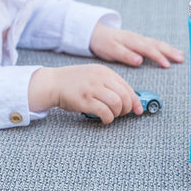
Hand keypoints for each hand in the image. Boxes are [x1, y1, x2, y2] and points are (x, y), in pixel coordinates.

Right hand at [28, 64, 143, 123]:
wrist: (52, 83)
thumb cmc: (73, 82)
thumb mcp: (94, 75)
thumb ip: (109, 83)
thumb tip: (127, 99)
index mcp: (104, 71)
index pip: (126, 86)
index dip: (135, 100)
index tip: (138, 110)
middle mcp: (100, 78)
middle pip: (124, 95)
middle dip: (126, 108)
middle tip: (122, 114)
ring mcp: (92, 88)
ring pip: (116, 103)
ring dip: (116, 114)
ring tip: (111, 115)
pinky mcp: (84, 100)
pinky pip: (104, 112)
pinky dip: (108, 118)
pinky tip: (104, 119)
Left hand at [90, 23, 184, 68]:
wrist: (96, 33)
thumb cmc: (104, 43)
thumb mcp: (111, 50)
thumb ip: (125, 55)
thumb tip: (139, 60)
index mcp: (132, 41)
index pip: (148, 49)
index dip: (158, 57)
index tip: (167, 65)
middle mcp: (138, 39)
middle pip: (156, 45)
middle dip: (169, 52)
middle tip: (181, 59)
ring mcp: (139, 39)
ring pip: (157, 43)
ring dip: (169, 49)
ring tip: (181, 56)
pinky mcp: (139, 41)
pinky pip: (154, 43)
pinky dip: (164, 47)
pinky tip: (170, 51)